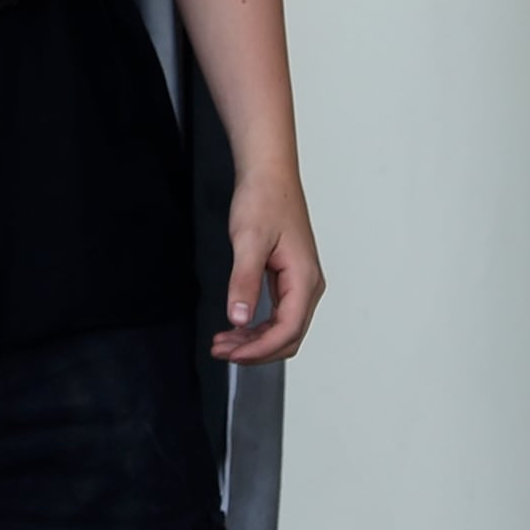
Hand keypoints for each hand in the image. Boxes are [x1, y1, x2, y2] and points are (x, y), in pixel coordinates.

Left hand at [215, 168, 323, 365]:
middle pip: (288, 335)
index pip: (288, 330)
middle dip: (256, 349)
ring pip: (283, 327)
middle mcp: (308, 286)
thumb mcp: (248, 241)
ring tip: (223, 343)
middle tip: (221, 351)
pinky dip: (258, 325)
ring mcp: (301, 282)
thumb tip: (238, 318)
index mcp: (304, 280)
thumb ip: (244, 281)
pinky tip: (236, 326)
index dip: (260, 348)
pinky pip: (278, 312)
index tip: (232, 354)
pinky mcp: (289, 277)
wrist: (269, 175)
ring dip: (255, 339)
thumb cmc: (264, 200)